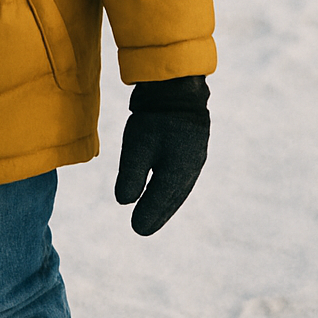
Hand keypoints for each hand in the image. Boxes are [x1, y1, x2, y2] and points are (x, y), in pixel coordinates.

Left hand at [115, 76, 209, 235]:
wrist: (176, 88)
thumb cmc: (155, 118)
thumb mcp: (138, 146)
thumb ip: (132, 175)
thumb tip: (124, 201)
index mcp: (179, 172)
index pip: (161, 201)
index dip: (149, 215)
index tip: (136, 229)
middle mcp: (190, 168)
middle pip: (172, 198)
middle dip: (157, 214)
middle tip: (142, 229)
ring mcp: (194, 158)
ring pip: (178, 189)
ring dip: (165, 203)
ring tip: (152, 216)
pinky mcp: (191, 147)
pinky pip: (180, 177)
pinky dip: (170, 189)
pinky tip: (162, 191)